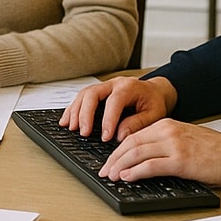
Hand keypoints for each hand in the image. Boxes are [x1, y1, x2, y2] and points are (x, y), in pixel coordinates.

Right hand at [62, 76, 176, 140]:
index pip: (114, 102)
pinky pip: (81, 98)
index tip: (105, 137)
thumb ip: (138, 124)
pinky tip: (66, 121)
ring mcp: (104, 86)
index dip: (108, 119)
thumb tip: (120, 135)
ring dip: (75, 111)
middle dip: (85, 114)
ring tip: (71, 127)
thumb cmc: (154, 103)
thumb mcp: (154, 115)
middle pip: (92, 94)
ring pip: (83, 94)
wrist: (155, 92)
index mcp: (129, 87)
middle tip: (84, 132)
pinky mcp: (98, 92)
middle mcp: (114, 84)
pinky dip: (72, 109)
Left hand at [97, 120, 220, 186]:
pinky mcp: (181, 160)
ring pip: (136, 153)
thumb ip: (164, 145)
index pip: (133, 135)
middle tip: (104, 171)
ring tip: (111, 175)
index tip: (109, 161)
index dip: (117, 150)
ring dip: (119, 165)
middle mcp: (167, 131)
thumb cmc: (215, 152)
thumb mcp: (185, 140)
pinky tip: (127, 177)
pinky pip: (150, 165)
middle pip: (130, 143)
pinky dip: (135, 171)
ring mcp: (174, 145)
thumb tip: (142, 160)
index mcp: (167, 125)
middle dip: (113, 158)